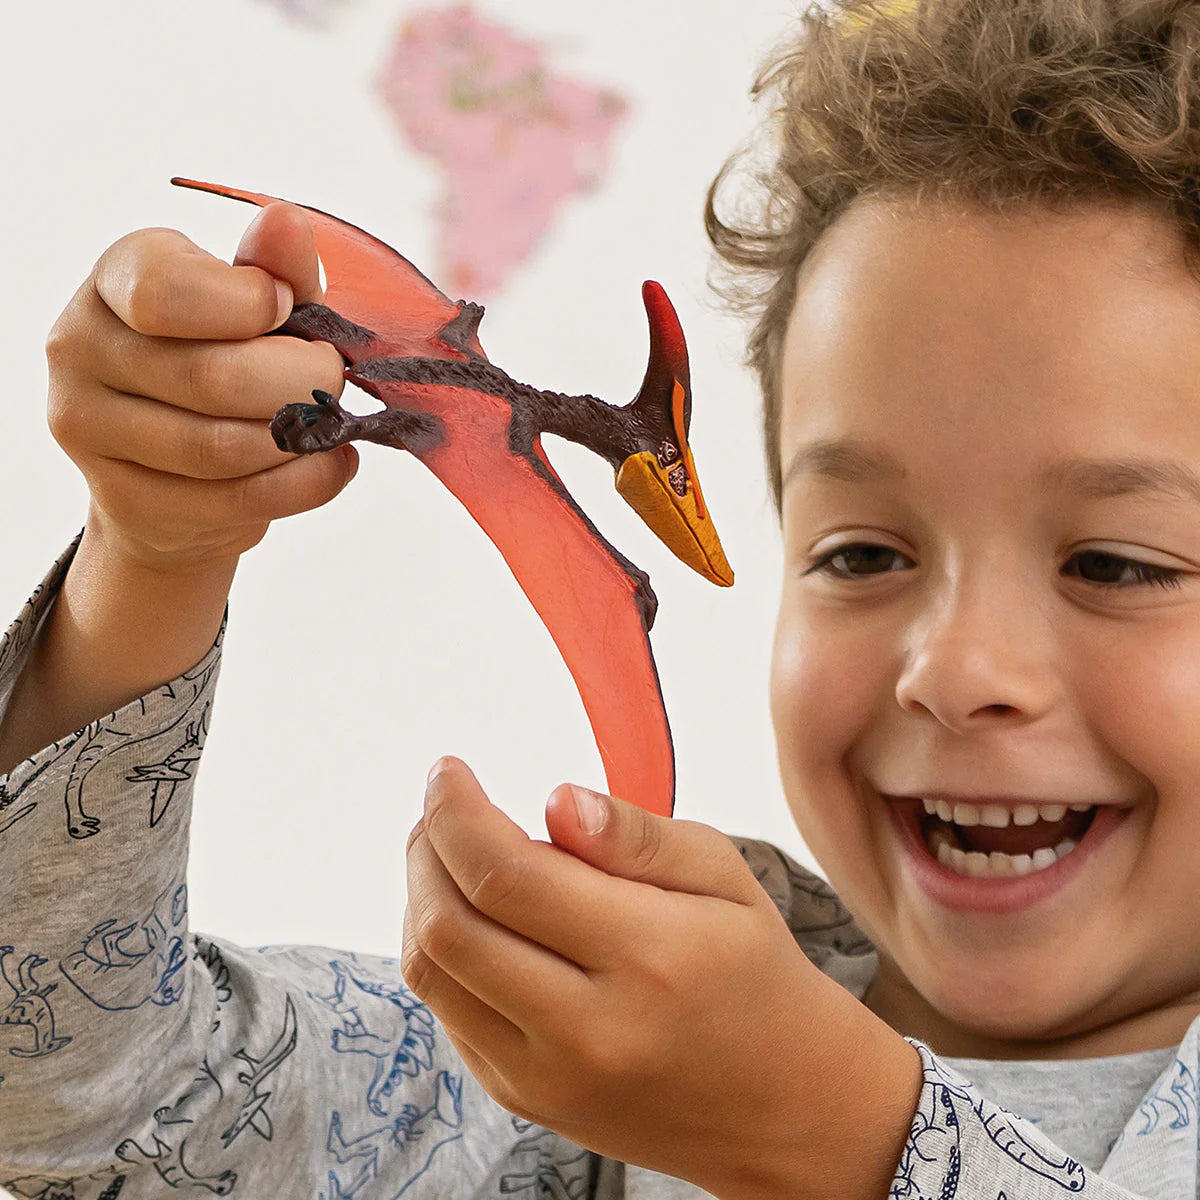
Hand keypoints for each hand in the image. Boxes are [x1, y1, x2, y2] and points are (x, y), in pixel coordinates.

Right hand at [45, 202, 354, 570]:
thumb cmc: (228, 362)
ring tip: (331, 425)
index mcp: (114, 279)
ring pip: (225, 448)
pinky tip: (331, 463)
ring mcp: (89, 429)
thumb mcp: (255, 308)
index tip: (285, 309)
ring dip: (304, 440)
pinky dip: (307, 483)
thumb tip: (287, 220)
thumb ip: (276, 270)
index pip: (167, 291)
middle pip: (213, 378)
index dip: (249, 305)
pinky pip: (237, 501)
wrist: (177, 473)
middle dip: (301, 382)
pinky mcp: (124, 499)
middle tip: (333, 379)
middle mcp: (80, 347)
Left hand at [402, 758, 921, 1199]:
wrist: (779, 1105)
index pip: (508, 874)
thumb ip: (636, 836)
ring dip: (421, 896)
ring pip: (433, 972)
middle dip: (425, 846)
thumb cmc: (753, 970)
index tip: (447, 769)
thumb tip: (555, 800)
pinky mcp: (525, 1099)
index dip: (456, 811)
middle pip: (450, 925)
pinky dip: (443, 949)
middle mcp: (588, 1028)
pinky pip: (449, 1012)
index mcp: (648, 956)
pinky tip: (479, 916)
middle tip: (444, 805)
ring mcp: (548, 1076)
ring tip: (451, 852)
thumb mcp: (724, 876)